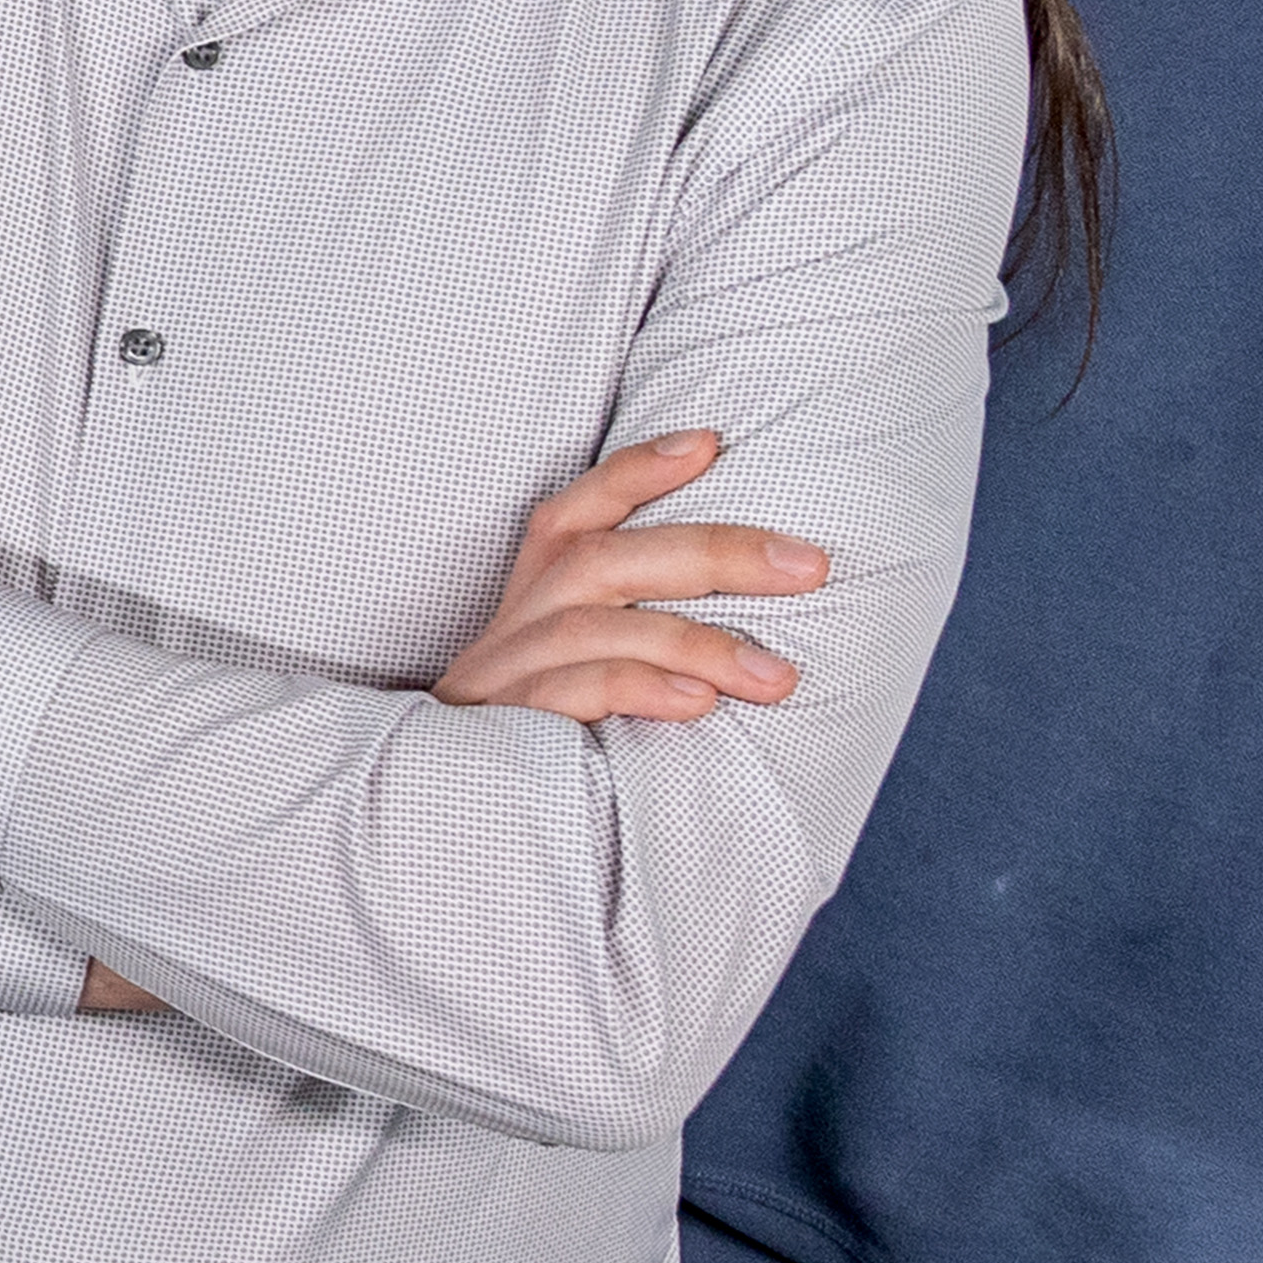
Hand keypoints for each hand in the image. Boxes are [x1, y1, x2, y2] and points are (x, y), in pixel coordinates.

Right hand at [435, 430, 820, 727]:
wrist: (453, 819)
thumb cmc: (546, 737)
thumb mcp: (584, 672)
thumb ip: (640, 631)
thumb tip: (758, 597)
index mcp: (533, 597)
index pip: (574, 513)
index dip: (635, 471)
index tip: (709, 443)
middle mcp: (515, 623)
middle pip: (603, 559)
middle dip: (714, 554)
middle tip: (808, 565)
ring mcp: (503, 674)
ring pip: (595, 626)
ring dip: (695, 641)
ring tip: (775, 676)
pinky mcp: (504, 726)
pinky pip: (570, 692)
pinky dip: (640, 687)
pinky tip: (699, 702)